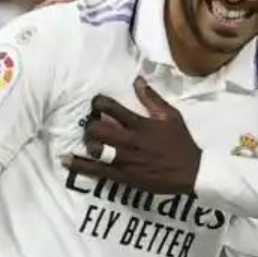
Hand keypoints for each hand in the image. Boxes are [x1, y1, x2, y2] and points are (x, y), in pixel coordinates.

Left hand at [66, 79, 201, 194]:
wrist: (192, 172)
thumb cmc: (181, 143)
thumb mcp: (171, 116)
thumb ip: (152, 99)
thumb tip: (137, 80)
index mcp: (141, 124)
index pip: (112, 108)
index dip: (99, 103)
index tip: (96, 103)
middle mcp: (130, 141)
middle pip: (98, 129)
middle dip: (91, 125)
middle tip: (92, 125)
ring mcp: (125, 160)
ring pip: (96, 149)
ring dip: (87, 143)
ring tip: (87, 141)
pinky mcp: (123, 176)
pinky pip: (97, 170)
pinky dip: (79, 165)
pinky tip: (65, 161)